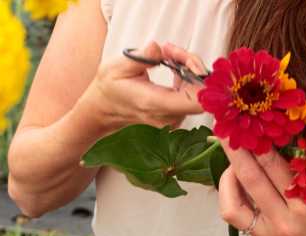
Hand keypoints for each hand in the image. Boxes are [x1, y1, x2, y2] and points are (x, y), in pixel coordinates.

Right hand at [84, 41, 202, 131]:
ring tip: (168, 55)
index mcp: (155, 103)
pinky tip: (173, 68)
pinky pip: (192, 95)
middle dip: (192, 65)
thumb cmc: (110, 87)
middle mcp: (167, 115)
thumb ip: (141, 57)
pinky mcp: (175, 114)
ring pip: (197, 93)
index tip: (184, 58)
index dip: (199, 77)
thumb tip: (158, 48)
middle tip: (170, 50)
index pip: (196, 100)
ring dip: (189, 68)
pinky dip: (187, 77)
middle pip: (200, 93)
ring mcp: (173, 117)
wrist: (105, 108)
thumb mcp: (118, 67)